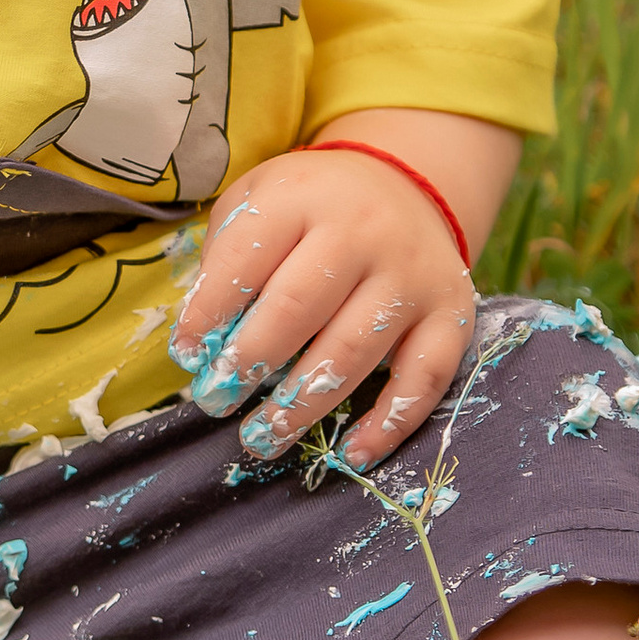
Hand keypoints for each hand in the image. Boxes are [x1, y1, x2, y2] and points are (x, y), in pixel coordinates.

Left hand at [168, 147, 476, 468]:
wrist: (409, 185)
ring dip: (303, 404)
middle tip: (215, 400)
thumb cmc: (311, 209)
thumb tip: (199, 342)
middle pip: (298, 306)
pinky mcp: (452, 313)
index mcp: (300, 198)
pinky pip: (426, 377)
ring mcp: (411, 275)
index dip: (209, 312)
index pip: (245, 258)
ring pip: (354, 349)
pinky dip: (390, 423)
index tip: (186, 356)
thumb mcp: (258, 202)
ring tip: (262, 436)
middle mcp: (361, 232)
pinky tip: (353, 454)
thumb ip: (226, 260)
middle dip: (249, 361)